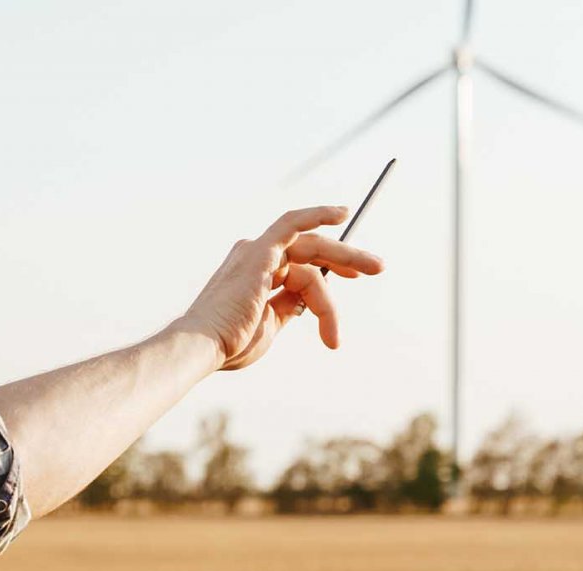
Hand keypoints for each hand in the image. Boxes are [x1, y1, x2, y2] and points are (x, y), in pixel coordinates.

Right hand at [175, 205, 384, 370]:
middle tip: (377, 267)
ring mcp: (256, 252)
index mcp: (253, 276)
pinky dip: (317, 214)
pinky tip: (342, 213)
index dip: (328, 276)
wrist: (204, 346)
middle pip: (310, 252)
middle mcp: (253, 258)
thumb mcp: (268, 327)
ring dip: (346, 255)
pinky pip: (293, 224)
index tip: (351, 282)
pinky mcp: (262, 251)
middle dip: (346, 258)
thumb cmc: (229, 345)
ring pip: (311, 250)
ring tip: (374, 268)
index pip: (299, 270)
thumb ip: (286, 308)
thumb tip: (306, 302)